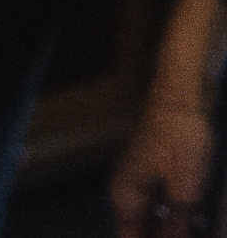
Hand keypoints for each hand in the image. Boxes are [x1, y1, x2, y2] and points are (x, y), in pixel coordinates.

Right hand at [113, 0, 226, 237]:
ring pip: (151, 219)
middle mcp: (125, 192)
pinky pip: (160, 205)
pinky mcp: (151, 173)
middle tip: (193, 234)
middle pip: (139, 230)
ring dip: (172, 229)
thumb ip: (175, 224)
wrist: (180, 100)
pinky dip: (176, 216)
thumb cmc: (180, 139)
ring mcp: (137, 181)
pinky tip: (198, 220)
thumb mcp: (184, 191)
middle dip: (164, 236)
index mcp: (126, 198)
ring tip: (198, 229)